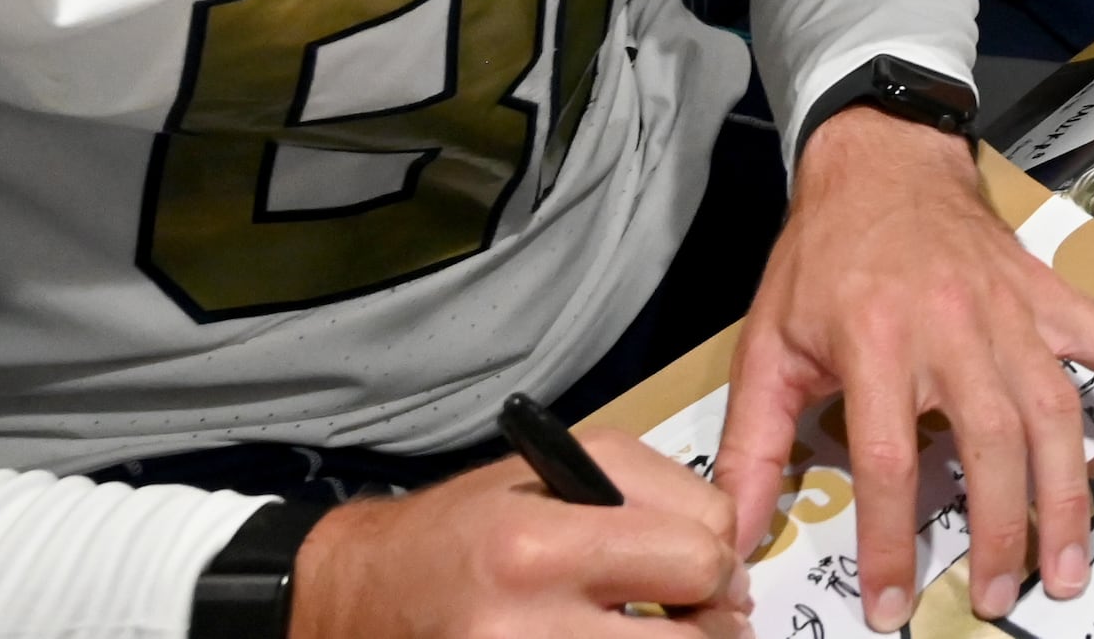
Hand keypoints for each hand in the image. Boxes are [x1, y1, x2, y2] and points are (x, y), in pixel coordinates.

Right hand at [292, 431, 748, 635]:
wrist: (364, 598)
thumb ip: (659, 493)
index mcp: (541, 548)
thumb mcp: (559, 471)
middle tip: (699, 615)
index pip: (699, 558)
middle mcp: (528, 627)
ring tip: (664, 633)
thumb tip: (729, 553)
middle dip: (711, 624)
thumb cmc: (466, 528)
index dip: (718, 561)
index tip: (706, 570)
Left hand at [714, 113, 1093, 632]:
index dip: (892, 540)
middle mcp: (952, 325)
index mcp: (875, 339)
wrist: (881, 161)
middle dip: (998, 531)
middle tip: (999, 598)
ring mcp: (1012, 309)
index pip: (892, 458)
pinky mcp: (1049, 294)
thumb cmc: (821, 258)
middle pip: (990, 442)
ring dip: (1066, 493)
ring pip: (1053, 410)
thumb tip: (734, 531)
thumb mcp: (767, 346)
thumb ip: (752, 444)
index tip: (890, 605)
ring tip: (1069, 566)